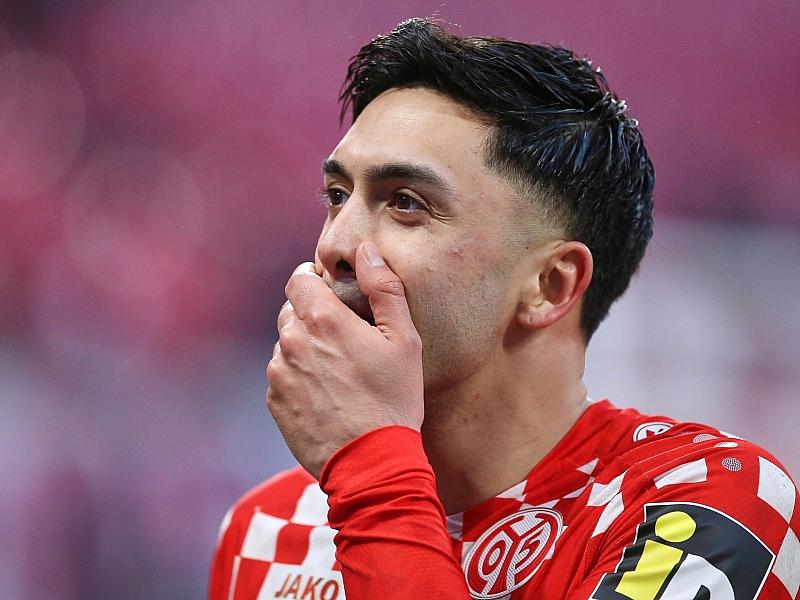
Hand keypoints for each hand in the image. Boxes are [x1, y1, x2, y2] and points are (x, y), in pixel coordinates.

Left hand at [266, 241, 423, 478]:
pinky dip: (298, 377)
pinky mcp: (275, 402)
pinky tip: (326, 393)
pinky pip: (281, 376)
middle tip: (342, 336)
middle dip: (312, 315)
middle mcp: (292, 342)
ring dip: (305, 347)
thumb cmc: (393, 399)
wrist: (370, 462)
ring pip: (285, 344)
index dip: (313, 280)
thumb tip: (366, 252)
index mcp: (323, 320)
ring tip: (337, 371)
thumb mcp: (404, 340)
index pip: (299, 279)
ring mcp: (279, 374)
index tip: (329, 291)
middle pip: (291, 311)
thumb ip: (384, 288)